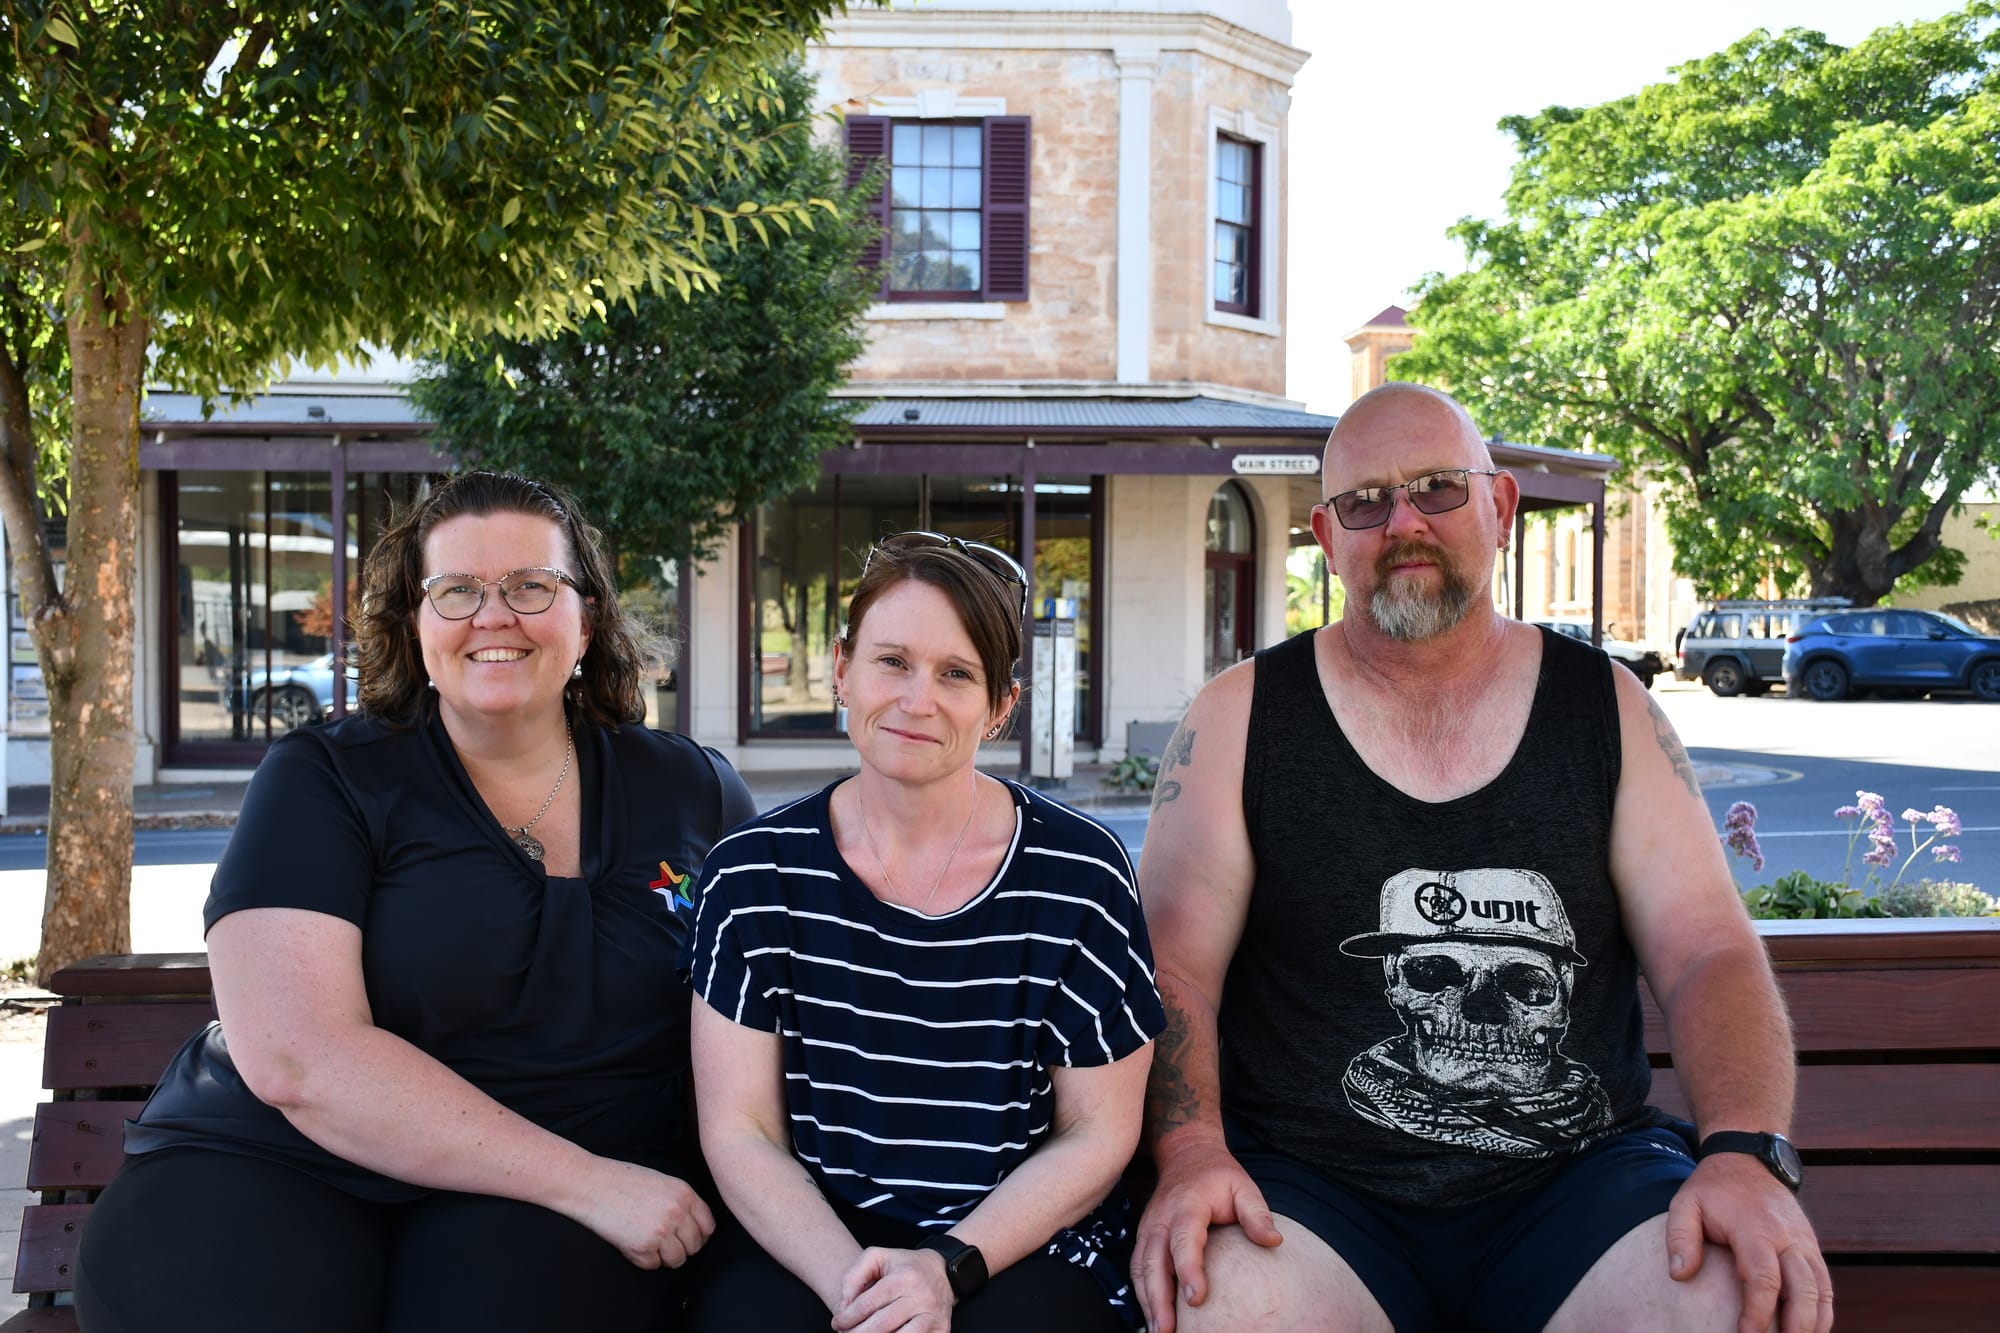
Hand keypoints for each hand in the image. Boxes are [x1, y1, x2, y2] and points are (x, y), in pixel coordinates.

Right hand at [564, 1156, 715, 1269]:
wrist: (591, 1184)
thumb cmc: (623, 1180)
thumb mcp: (662, 1182)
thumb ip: (681, 1201)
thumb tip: (694, 1225)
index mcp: (685, 1193)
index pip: (708, 1225)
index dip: (699, 1235)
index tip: (688, 1237)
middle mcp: (677, 1213)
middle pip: (695, 1246)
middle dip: (682, 1248)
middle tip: (664, 1243)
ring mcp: (661, 1230)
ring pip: (677, 1259)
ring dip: (664, 1257)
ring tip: (649, 1244)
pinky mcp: (643, 1246)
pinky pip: (653, 1265)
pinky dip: (644, 1259)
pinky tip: (632, 1243)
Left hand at [830, 1246, 953, 1332]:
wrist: (943, 1271)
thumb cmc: (904, 1266)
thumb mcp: (878, 1257)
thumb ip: (854, 1276)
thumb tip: (845, 1305)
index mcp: (904, 1277)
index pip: (868, 1303)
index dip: (848, 1317)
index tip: (837, 1323)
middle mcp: (921, 1297)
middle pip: (882, 1325)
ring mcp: (933, 1315)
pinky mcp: (941, 1329)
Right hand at [1131, 1138, 1281, 1332]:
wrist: (1186, 1153)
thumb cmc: (1217, 1174)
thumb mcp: (1243, 1185)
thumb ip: (1257, 1213)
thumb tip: (1274, 1242)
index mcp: (1187, 1206)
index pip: (1184, 1240)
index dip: (1188, 1270)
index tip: (1196, 1299)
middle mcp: (1161, 1219)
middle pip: (1153, 1261)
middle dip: (1158, 1299)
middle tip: (1167, 1330)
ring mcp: (1148, 1228)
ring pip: (1141, 1268)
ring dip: (1147, 1302)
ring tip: (1158, 1332)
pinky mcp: (1144, 1237)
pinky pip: (1138, 1268)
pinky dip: (1142, 1293)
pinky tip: (1153, 1316)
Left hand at [1665, 1155, 1832, 1332]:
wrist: (1748, 1161)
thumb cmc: (1713, 1189)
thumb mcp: (1685, 1202)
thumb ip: (1679, 1237)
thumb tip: (1679, 1275)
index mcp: (1755, 1229)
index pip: (1763, 1278)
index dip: (1758, 1312)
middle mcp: (1787, 1238)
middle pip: (1803, 1290)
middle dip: (1796, 1326)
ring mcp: (1805, 1243)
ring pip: (1821, 1291)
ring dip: (1814, 1324)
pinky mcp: (1812, 1249)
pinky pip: (1825, 1286)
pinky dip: (1823, 1312)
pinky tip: (1809, 1331)